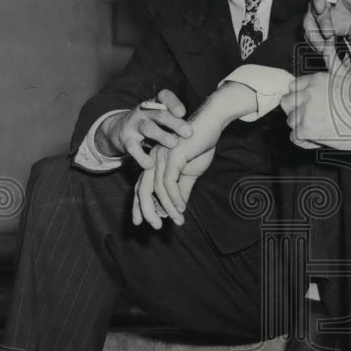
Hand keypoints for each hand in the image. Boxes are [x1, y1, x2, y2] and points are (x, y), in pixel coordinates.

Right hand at [98, 89, 192, 169]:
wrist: (121, 129)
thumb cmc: (153, 124)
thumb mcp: (163, 117)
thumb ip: (179, 120)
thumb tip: (208, 125)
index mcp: (156, 103)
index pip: (164, 96)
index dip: (173, 103)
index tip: (183, 112)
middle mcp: (145, 111)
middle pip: (160, 114)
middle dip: (174, 123)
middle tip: (189, 132)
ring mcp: (134, 124)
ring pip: (148, 128)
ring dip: (161, 136)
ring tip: (174, 144)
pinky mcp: (126, 138)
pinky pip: (133, 147)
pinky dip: (141, 156)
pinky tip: (150, 164)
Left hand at [131, 82, 254, 228]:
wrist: (211, 124)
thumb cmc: (200, 145)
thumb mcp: (191, 172)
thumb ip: (182, 189)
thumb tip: (177, 208)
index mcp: (155, 162)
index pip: (141, 187)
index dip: (139, 206)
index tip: (140, 222)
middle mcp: (153, 159)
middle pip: (143, 189)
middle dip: (146, 210)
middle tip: (155, 226)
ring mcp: (161, 157)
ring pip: (158, 189)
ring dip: (168, 208)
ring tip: (178, 220)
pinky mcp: (173, 156)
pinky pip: (169, 182)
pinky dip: (174, 198)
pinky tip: (181, 208)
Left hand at [281, 36, 350, 151]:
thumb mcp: (344, 75)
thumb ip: (331, 58)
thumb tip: (327, 41)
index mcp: (314, 80)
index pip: (292, 87)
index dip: (301, 97)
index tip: (312, 104)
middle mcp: (307, 94)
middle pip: (287, 103)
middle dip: (297, 110)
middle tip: (313, 115)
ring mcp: (305, 112)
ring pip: (290, 121)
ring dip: (301, 126)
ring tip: (319, 126)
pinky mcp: (305, 130)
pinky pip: (294, 137)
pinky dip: (304, 140)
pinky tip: (317, 136)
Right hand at [303, 0, 350, 51]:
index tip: (320, 8)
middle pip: (314, 9)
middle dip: (321, 23)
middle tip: (328, 34)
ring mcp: (317, 13)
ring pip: (309, 24)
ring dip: (315, 36)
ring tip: (324, 48)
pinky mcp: (316, 26)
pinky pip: (312, 35)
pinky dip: (316, 43)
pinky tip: (324, 50)